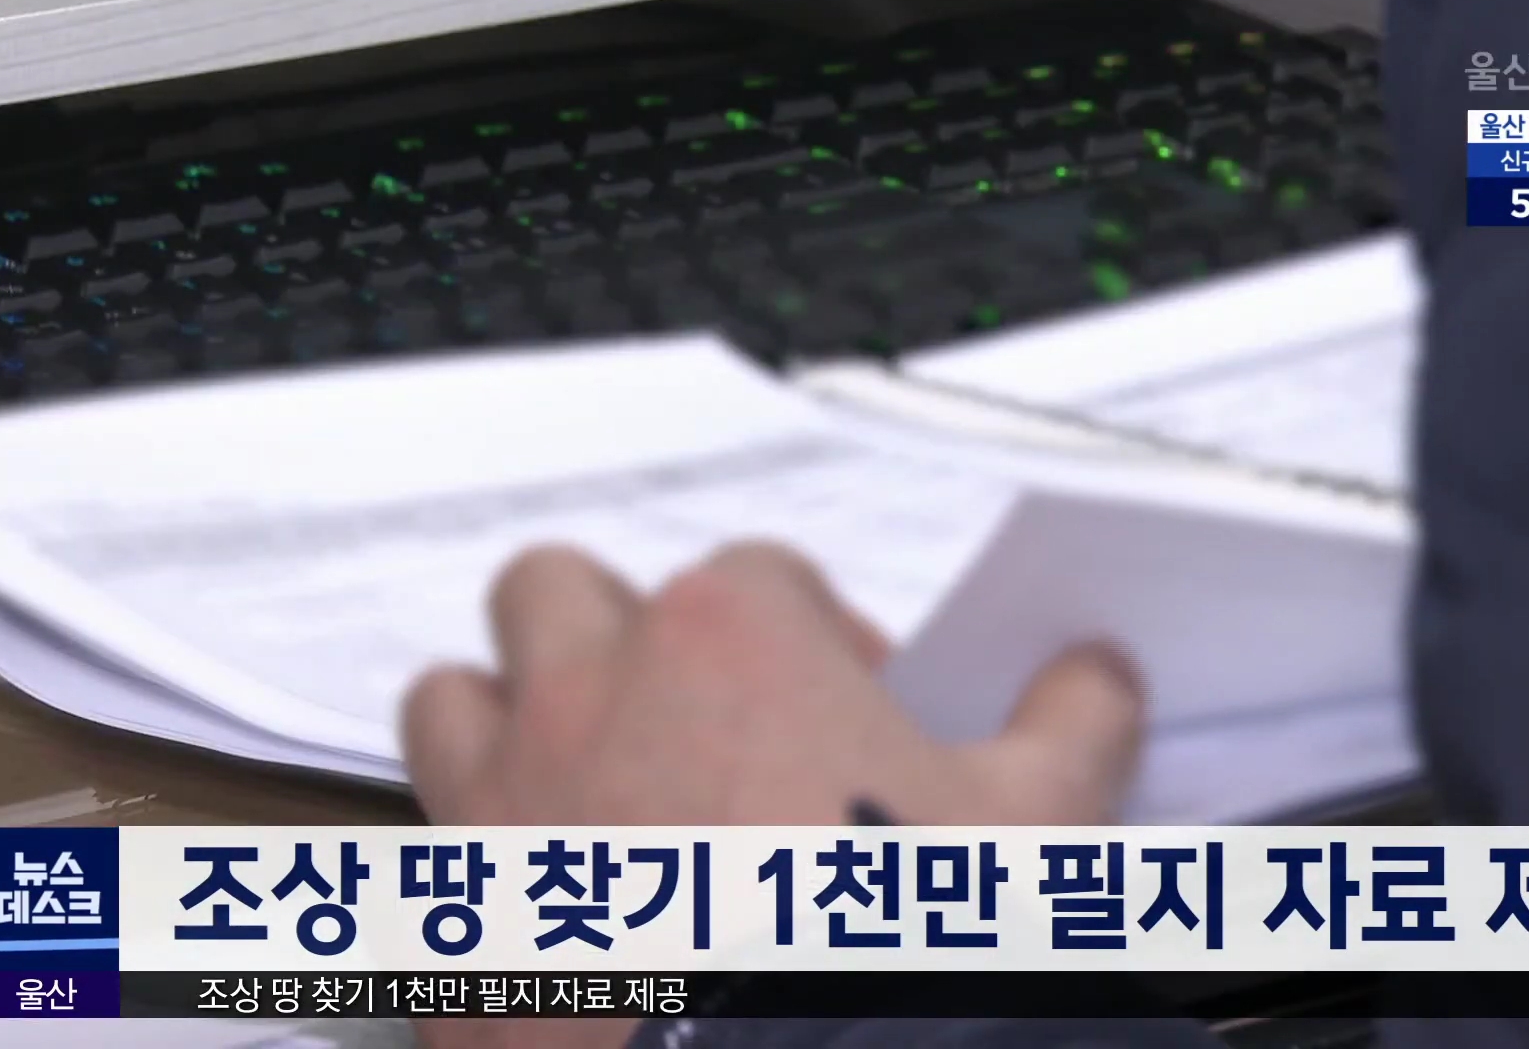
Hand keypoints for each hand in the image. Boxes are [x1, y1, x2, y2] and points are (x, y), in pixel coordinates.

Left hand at [401, 541, 1145, 1047]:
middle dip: (624, 639)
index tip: (862, 727)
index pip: (761, 575)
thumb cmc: (904, 954)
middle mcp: (588, 698)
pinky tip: (567, 929)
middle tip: (704, 729)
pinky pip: (430, 857)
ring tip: (597, 800)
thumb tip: (1098, 671)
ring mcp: (500, 809)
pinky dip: (483, 870)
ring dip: (513, 725)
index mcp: (728, 638)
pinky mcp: (448, 931)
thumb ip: (1076, 719)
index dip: (822, 643)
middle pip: (562, 595)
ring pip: (458, 699)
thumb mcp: (1039, 825)